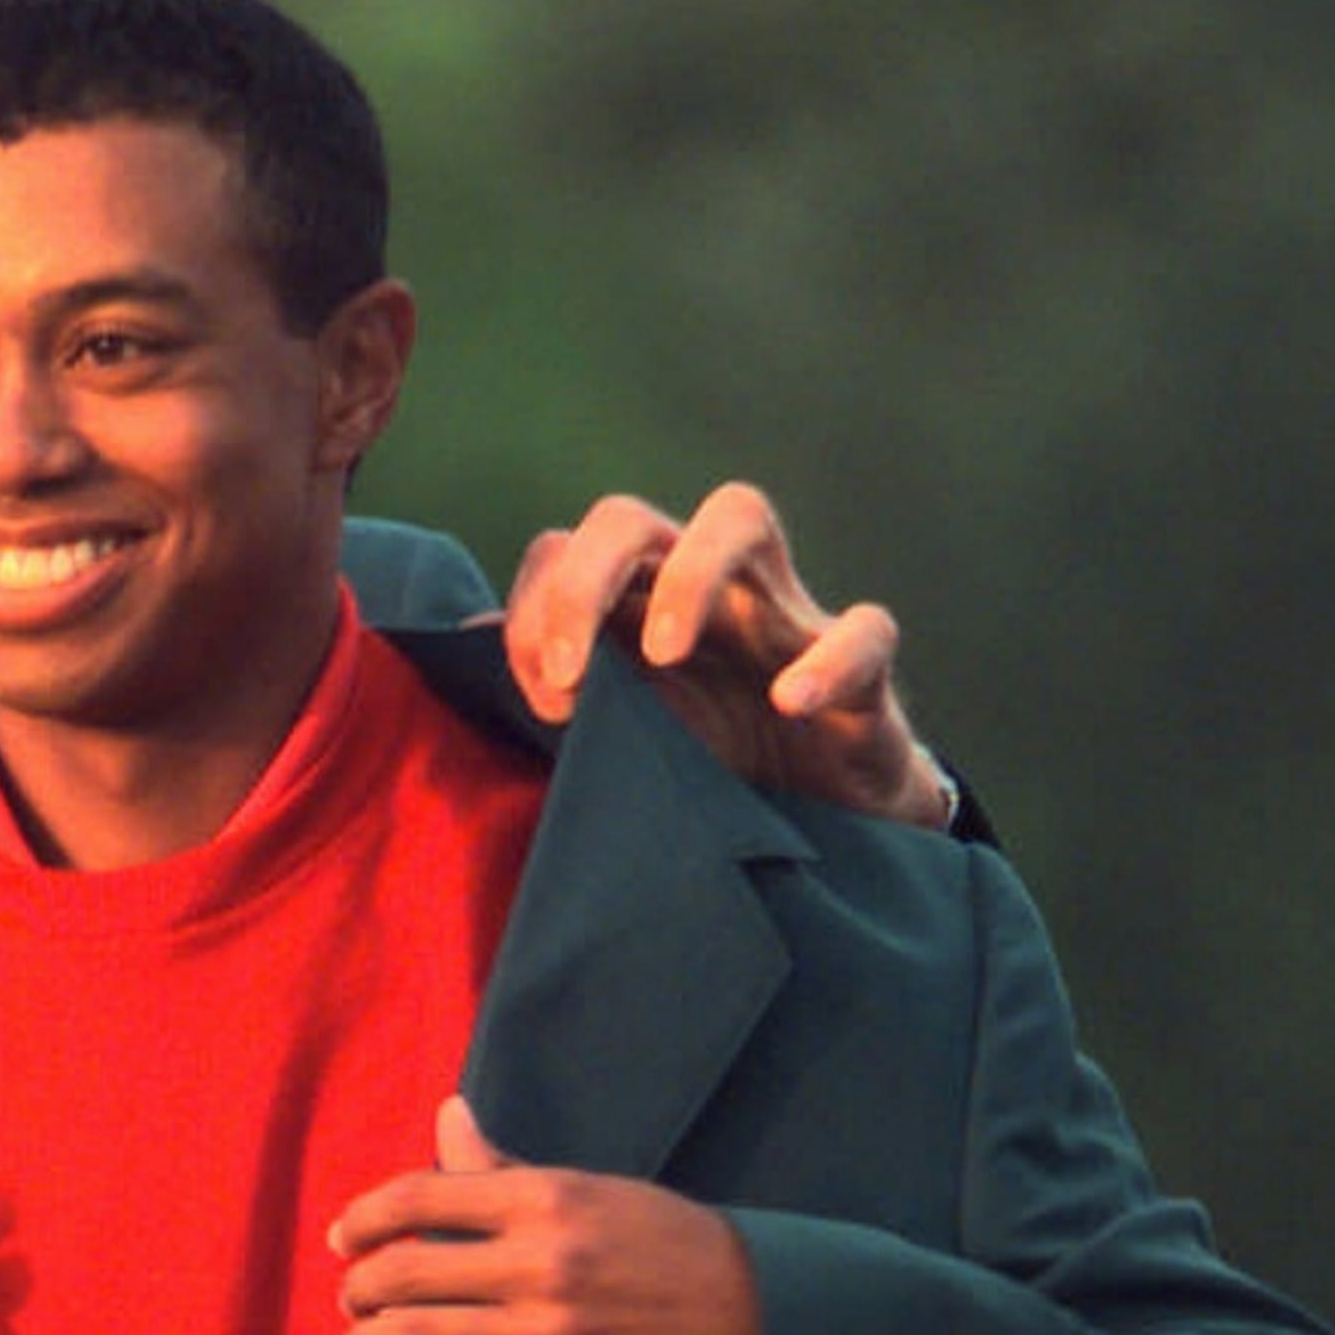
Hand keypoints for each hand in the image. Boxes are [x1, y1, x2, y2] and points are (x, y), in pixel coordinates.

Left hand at [327, 1097, 761, 1334]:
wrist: (755, 1329)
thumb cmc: (668, 1249)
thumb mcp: (590, 1191)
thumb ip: (505, 1167)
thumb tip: (448, 1112)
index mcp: (545, 1200)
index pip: (418, 1197)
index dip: (364, 1218)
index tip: (344, 1238)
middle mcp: (537, 1265)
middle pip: (403, 1271)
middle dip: (359, 1287)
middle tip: (351, 1299)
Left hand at [501, 483, 949, 827]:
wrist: (831, 821)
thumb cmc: (719, 757)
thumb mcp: (626, 727)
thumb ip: (555, 682)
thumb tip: (468, 643)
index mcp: (637, 602)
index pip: (563, 550)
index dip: (535, 609)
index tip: (541, 701)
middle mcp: (702, 587)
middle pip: (630, 518)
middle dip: (582, 580)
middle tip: (565, 676)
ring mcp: (784, 615)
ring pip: (741, 513)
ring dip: (687, 574)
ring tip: (663, 654)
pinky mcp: (864, 670)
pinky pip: (865, 630)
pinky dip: (829, 659)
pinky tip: (789, 702)